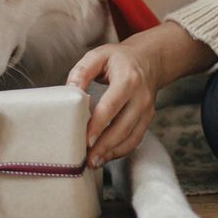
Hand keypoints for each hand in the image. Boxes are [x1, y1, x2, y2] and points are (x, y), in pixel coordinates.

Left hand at [67, 21, 217, 167]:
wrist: (149, 59)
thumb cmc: (118, 59)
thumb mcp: (98, 55)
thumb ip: (81, 71)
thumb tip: (69, 90)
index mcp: (128, 80)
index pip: (112, 106)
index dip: (99, 125)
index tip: (86, 140)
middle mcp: (141, 97)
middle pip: (123, 127)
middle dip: (104, 145)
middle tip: (87, 159)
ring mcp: (147, 110)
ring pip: (131, 137)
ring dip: (112, 152)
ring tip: (94, 162)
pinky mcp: (147, 119)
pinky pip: (136, 139)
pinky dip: (121, 151)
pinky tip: (106, 156)